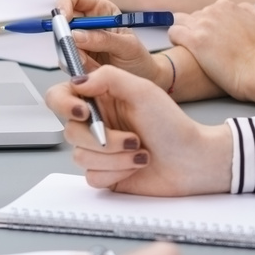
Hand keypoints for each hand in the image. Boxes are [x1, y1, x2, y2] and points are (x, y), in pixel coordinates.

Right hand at [47, 65, 231, 194]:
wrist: (192, 161)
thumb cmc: (173, 125)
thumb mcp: (143, 90)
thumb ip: (108, 77)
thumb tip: (78, 82)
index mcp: (103, 98)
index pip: (62, 96)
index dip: (64, 105)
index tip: (82, 112)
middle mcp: (99, 123)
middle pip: (70, 131)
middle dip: (103, 139)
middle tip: (132, 138)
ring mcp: (101, 150)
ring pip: (81, 156)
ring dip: (115, 157)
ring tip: (141, 152)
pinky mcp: (106, 173)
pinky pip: (92, 176)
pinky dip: (117, 172)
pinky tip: (137, 166)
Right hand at [55, 0, 169, 86]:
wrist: (141, 80)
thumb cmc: (139, 58)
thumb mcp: (127, 47)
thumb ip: (103, 39)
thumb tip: (77, 35)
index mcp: (101, 10)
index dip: (64, 3)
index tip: (64, 18)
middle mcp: (87, 24)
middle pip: (62, 20)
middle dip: (66, 36)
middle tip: (78, 51)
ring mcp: (79, 41)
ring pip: (61, 43)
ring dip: (74, 55)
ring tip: (95, 65)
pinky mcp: (75, 58)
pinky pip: (65, 60)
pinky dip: (75, 67)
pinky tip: (93, 69)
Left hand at [169, 0, 254, 103]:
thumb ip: (252, 11)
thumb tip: (240, 9)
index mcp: (229, 6)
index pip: (211, 10)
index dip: (212, 25)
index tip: (215, 38)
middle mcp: (214, 11)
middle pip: (196, 16)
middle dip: (198, 29)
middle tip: (205, 47)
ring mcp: (203, 25)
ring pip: (181, 21)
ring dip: (184, 32)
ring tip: (188, 47)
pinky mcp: (194, 41)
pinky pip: (174, 33)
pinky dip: (175, 39)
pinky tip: (181, 48)